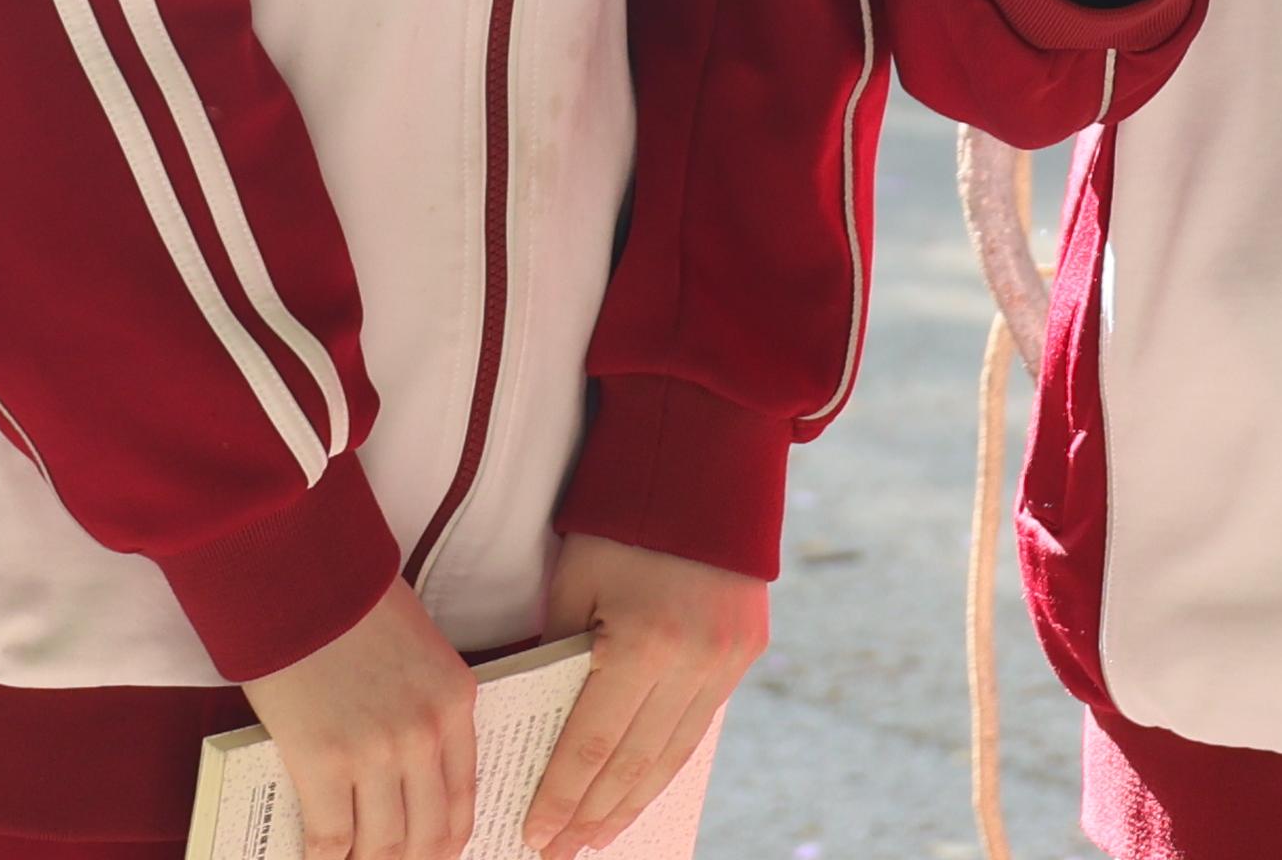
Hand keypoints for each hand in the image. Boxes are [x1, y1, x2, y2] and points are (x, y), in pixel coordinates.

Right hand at [242, 580, 477, 859]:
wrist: (300, 575)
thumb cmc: (351, 605)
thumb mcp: (418, 653)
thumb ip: (424, 710)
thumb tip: (407, 773)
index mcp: (455, 704)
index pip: (462, 801)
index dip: (445, 843)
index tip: (431, 856)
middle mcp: (426, 734)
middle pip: (427, 835)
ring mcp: (378, 752)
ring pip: (383, 846)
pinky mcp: (325, 761)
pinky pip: (331, 838)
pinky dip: (324, 859)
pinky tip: (316, 859)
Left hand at [526, 534, 765, 855]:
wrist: (705, 460)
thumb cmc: (621, 517)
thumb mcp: (574, 583)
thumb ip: (558, 656)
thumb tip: (536, 724)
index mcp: (644, 643)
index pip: (592, 744)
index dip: (562, 796)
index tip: (535, 833)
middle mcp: (694, 661)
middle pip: (634, 762)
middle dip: (592, 814)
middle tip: (559, 851)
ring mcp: (728, 659)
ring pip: (673, 753)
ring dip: (632, 799)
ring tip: (597, 836)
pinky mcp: (747, 651)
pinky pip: (700, 723)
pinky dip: (667, 760)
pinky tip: (641, 785)